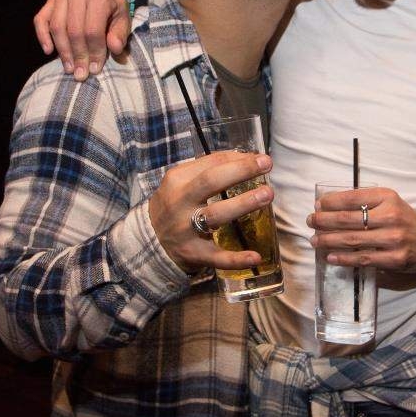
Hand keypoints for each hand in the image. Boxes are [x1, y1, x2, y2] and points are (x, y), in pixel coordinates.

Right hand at [34, 0, 131, 80]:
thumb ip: (119, 35)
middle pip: (74, 30)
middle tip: (80, 74)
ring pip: (57, 27)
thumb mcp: (123, 20)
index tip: (94, 69)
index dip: (94, 52)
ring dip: (62, 51)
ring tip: (69, 68)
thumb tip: (115, 48)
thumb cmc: (113, 10)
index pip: (93, 30)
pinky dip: (42, 35)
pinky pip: (41, 19)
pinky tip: (48, 51)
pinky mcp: (51, 0)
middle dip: (78, 55)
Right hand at [149, 151, 273, 271]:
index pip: (210, 163)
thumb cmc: (174, 205)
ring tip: (267, 195)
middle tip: (266, 164)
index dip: (238, 158)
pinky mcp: (194, 254)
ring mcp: (185, 229)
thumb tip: (245, 158)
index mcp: (177, 180)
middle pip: (211, 182)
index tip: (260, 157)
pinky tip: (255, 256)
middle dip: (241, 171)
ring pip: (216, 215)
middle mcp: (179, 203)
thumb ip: (207, 170)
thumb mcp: (181, 183)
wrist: (148, 241)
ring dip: (243, 204)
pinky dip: (236, 259)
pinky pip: (217, 257)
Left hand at [306, 187, 415, 272]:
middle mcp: (390, 216)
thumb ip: (365, 202)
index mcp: (387, 197)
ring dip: (329, 240)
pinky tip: (330, 256)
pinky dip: (343, 258)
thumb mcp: (389, 202)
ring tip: (314, 240)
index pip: (352, 198)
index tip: (318, 205)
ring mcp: (392, 239)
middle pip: (348, 219)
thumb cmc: (405, 220)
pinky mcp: (393, 258)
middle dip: (324, 221)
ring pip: (352, 240)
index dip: (331, 202)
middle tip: (310, 222)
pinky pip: (362, 258)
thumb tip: (329, 207)